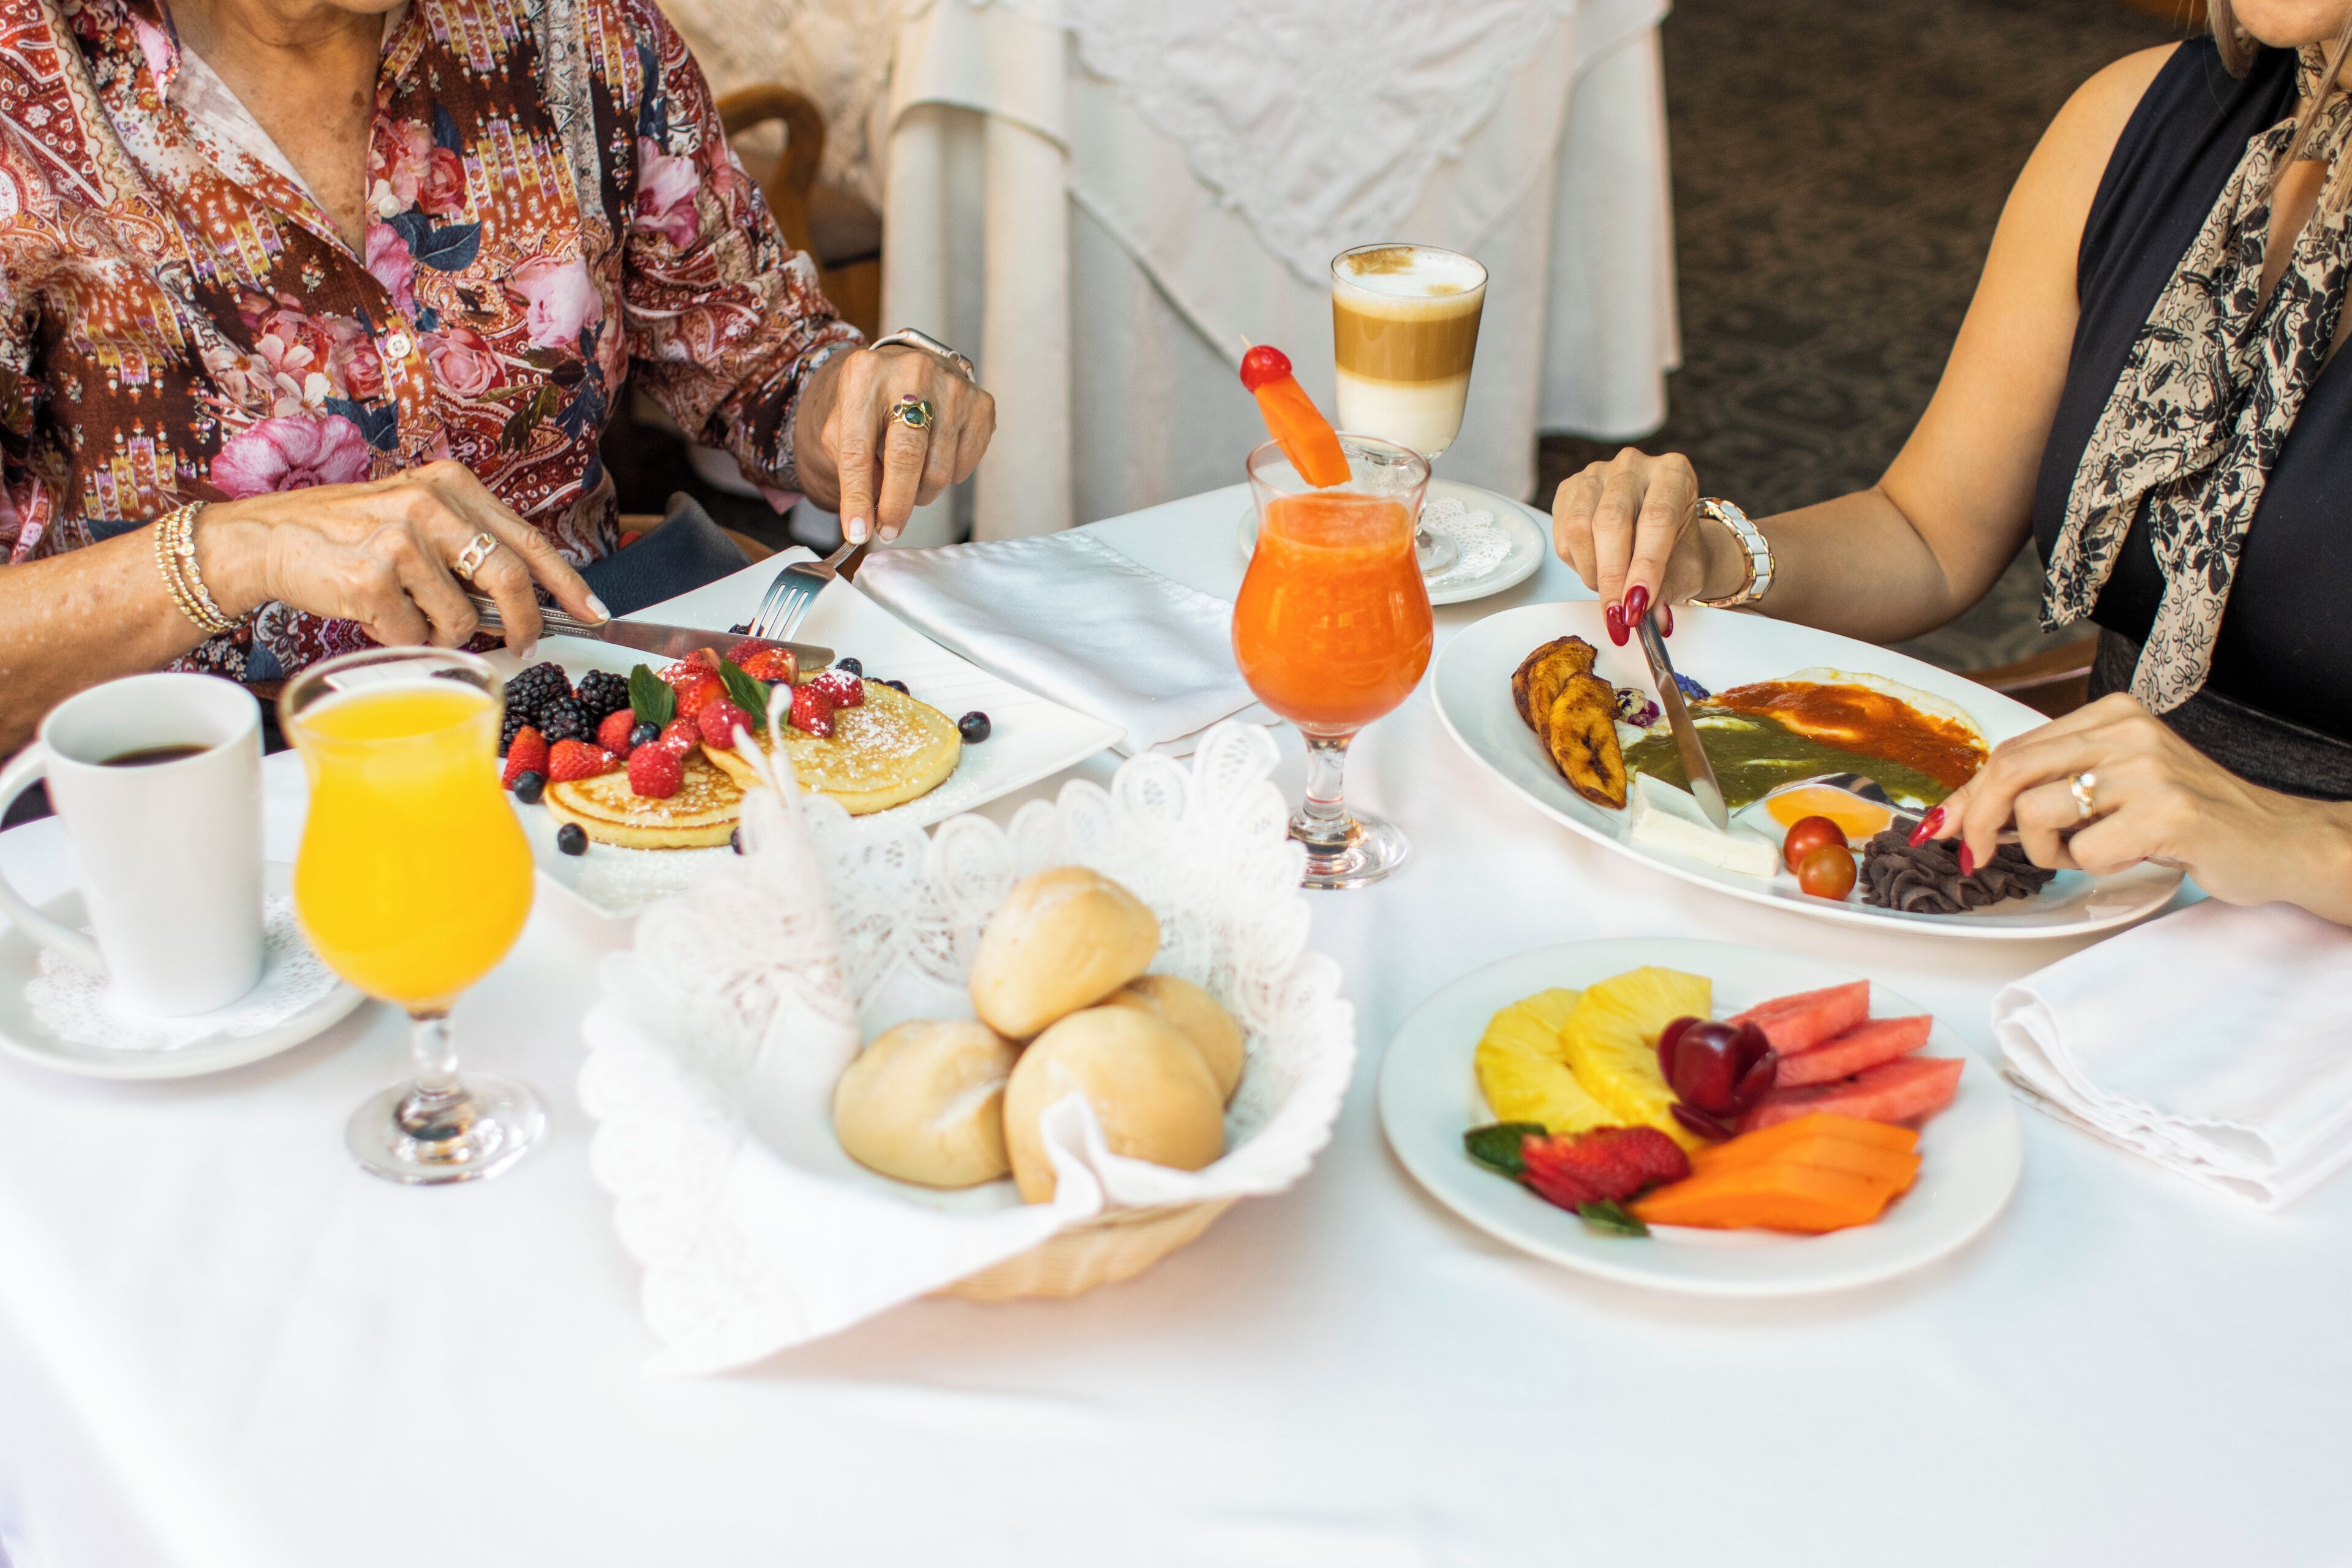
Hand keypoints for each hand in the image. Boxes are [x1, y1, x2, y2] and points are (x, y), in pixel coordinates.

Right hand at [196, 461, 603, 656]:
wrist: (268, 539)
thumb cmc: (346, 536)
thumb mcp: (415, 520)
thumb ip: (467, 549)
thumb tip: (522, 603)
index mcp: (451, 485)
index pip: (528, 539)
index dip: (567, 583)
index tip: (594, 611)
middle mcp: (430, 504)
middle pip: (509, 579)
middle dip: (523, 624)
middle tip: (522, 646)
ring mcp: (401, 539)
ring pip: (461, 620)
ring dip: (436, 632)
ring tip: (400, 610)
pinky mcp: (373, 578)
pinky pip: (414, 636)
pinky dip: (398, 640)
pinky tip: (370, 614)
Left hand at [793, 344, 995, 543]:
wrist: (911, 369)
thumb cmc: (872, 403)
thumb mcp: (844, 422)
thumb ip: (848, 463)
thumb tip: (871, 512)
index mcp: (865, 374)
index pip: (857, 448)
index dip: (856, 496)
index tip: (858, 531)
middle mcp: (912, 373)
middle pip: (906, 457)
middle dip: (896, 505)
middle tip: (888, 530)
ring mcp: (952, 387)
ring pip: (938, 470)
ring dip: (920, 493)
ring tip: (908, 483)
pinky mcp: (981, 404)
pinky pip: (963, 466)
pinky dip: (946, 477)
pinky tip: (933, 459)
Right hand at [1550, 448, 1735, 644]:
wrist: (1664, 536)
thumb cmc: (1677, 549)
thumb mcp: (1684, 571)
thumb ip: (1666, 593)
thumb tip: (1648, 621)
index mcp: (1674, 473)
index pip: (1657, 518)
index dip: (1646, 567)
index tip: (1637, 606)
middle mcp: (1634, 466)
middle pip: (1611, 521)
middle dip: (1612, 577)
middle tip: (1616, 615)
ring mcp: (1597, 473)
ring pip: (1579, 528)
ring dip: (1592, 573)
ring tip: (1610, 592)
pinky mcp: (1570, 489)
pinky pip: (1562, 535)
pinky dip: (1577, 563)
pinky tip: (1596, 568)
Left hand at [1924, 693, 2351, 919]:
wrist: (2276, 841)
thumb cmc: (2188, 818)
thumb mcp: (2116, 785)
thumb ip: (2051, 785)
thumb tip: (1963, 815)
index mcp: (2111, 716)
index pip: (2012, 750)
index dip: (1968, 794)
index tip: (1940, 828)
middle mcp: (2126, 732)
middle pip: (2009, 772)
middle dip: (1977, 823)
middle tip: (1977, 861)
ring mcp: (2147, 769)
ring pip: (2038, 814)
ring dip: (2048, 852)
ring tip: (2090, 853)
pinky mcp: (2166, 813)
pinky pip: (2085, 851)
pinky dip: (2092, 868)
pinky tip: (2129, 858)